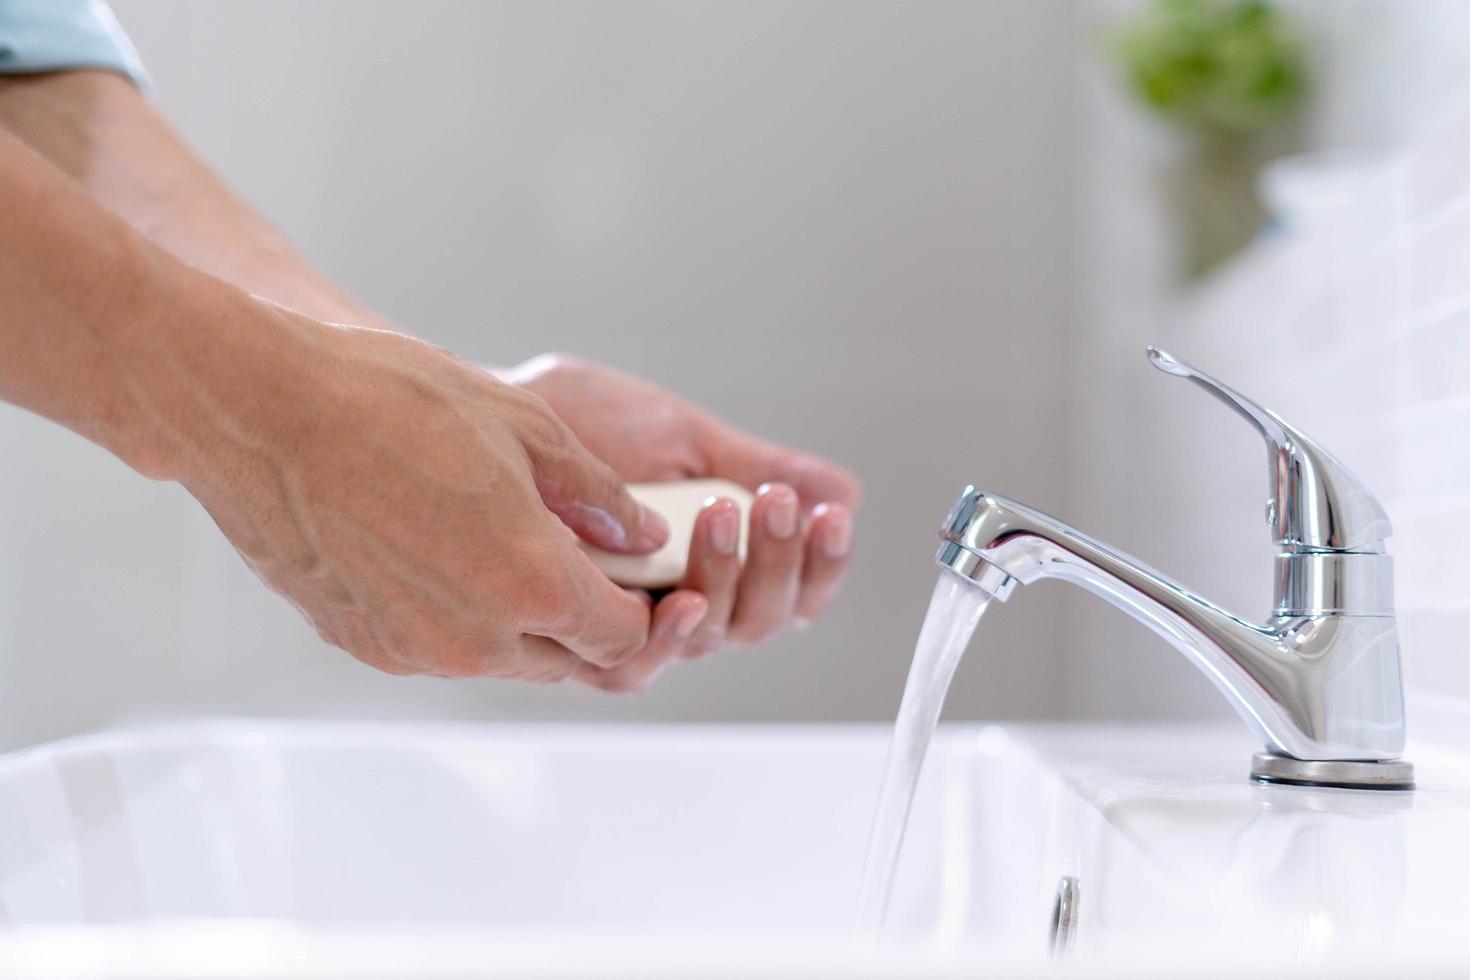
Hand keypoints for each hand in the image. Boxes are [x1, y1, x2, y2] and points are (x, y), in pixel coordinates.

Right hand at [173, 302, 714, 682]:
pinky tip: (443, 549)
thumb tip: (643, 534)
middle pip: (567, 660)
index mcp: (531, 585)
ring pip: (502, 659)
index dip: (641, 611)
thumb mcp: (525, 428)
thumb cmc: (391, 401)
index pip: (620, 638)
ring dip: (522, 620)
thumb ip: (597, 496)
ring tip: (506, 542)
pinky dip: (459, 617)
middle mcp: (475, 639)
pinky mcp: (361, 646)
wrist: (259, 410)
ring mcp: (412, 650)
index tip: (637, 578)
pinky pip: (438, 649)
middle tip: (578, 558)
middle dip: (585, 619)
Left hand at [506, 355, 859, 690]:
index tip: (831, 514)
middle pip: (764, 619)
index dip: (823, 561)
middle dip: (781, 562)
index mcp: (723, 555)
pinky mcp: (586, 640)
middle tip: (780, 504)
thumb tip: (843, 490)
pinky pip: (638, 664)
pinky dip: (672, 635)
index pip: (796, 583)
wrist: (501, 409)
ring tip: (726, 514)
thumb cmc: (591, 424)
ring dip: (733, 580)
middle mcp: (688, 599)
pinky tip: (686, 599)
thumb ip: (756, 468)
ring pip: (714, 637)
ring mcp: (638, 622)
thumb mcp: (686, 438)